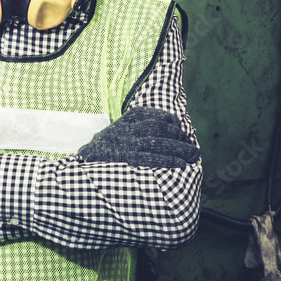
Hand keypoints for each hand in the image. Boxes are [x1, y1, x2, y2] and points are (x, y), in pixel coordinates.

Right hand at [77, 107, 199, 168]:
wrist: (87, 158)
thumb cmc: (111, 145)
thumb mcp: (124, 128)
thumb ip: (142, 126)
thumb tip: (173, 130)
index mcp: (130, 117)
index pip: (158, 116)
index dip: (174, 124)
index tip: (181, 132)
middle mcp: (129, 127)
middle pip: (161, 128)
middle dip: (180, 138)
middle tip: (193, 148)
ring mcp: (127, 142)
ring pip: (159, 142)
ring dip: (179, 149)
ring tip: (193, 156)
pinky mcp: (126, 157)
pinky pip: (150, 157)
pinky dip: (167, 160)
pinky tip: (179, 164)